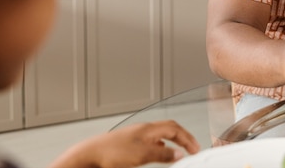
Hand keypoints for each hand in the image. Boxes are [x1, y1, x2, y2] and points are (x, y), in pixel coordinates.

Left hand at [49, 120, 199, 167]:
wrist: (90, 155)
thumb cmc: (111, 152)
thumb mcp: (142, 155)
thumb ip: (162, 154)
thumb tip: (178, 153)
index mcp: (149, 128)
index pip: (175, 129)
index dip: (188, 138)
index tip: (195, 148)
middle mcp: (144, 130)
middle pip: (169, 128)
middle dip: (182, 137)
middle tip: (191, 147)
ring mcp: (136, 136)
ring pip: (160, 134)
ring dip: (172, 141)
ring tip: (178, 152)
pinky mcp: (129, 144)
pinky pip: (151, 141)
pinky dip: (161, 147)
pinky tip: (158, 155)